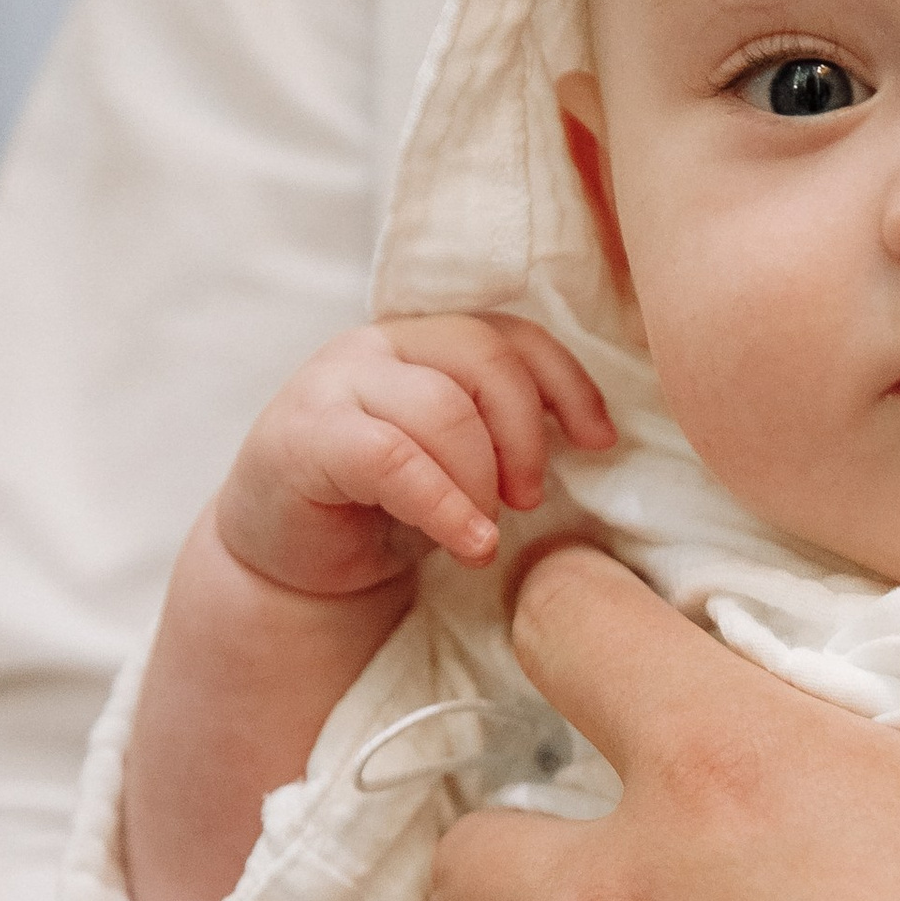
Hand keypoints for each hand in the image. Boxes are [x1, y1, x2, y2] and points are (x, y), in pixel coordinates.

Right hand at [125, 317, 617, 900]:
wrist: (296, 566)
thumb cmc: (394, 516)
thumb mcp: (465, 467)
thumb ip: (511, 435)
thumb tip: (604, 441)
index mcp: (427, 343)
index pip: (512, 334)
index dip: (565, 382)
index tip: (600, 442)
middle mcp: (379, 347)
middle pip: (482, 358)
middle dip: (524, 433)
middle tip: (532, 500)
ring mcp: (333, 385)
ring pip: (439, 406)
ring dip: (482, 474)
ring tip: (488, 531)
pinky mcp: (300, 437)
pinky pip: (388, 454)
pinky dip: (441, 501)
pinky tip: (467, 543)